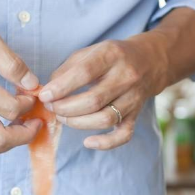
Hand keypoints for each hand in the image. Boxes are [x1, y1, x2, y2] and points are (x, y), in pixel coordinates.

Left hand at [40, 36, 168, 149]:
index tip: (45, 96)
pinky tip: (88, 142)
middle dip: (66, 108)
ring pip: (105, 119)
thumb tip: (49, 91)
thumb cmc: (112, 57)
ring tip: (64, 118)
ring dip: (78, 123)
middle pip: (93, 100)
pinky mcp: (136, 115)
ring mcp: (133, 98)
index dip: (61, 87)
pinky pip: (123, 135)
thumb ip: (68, 69)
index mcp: (112, 55)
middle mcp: (126, 77)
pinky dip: (105, 143)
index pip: (84, 73)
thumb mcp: (90, 51)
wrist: (150, 61)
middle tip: (52, 107)